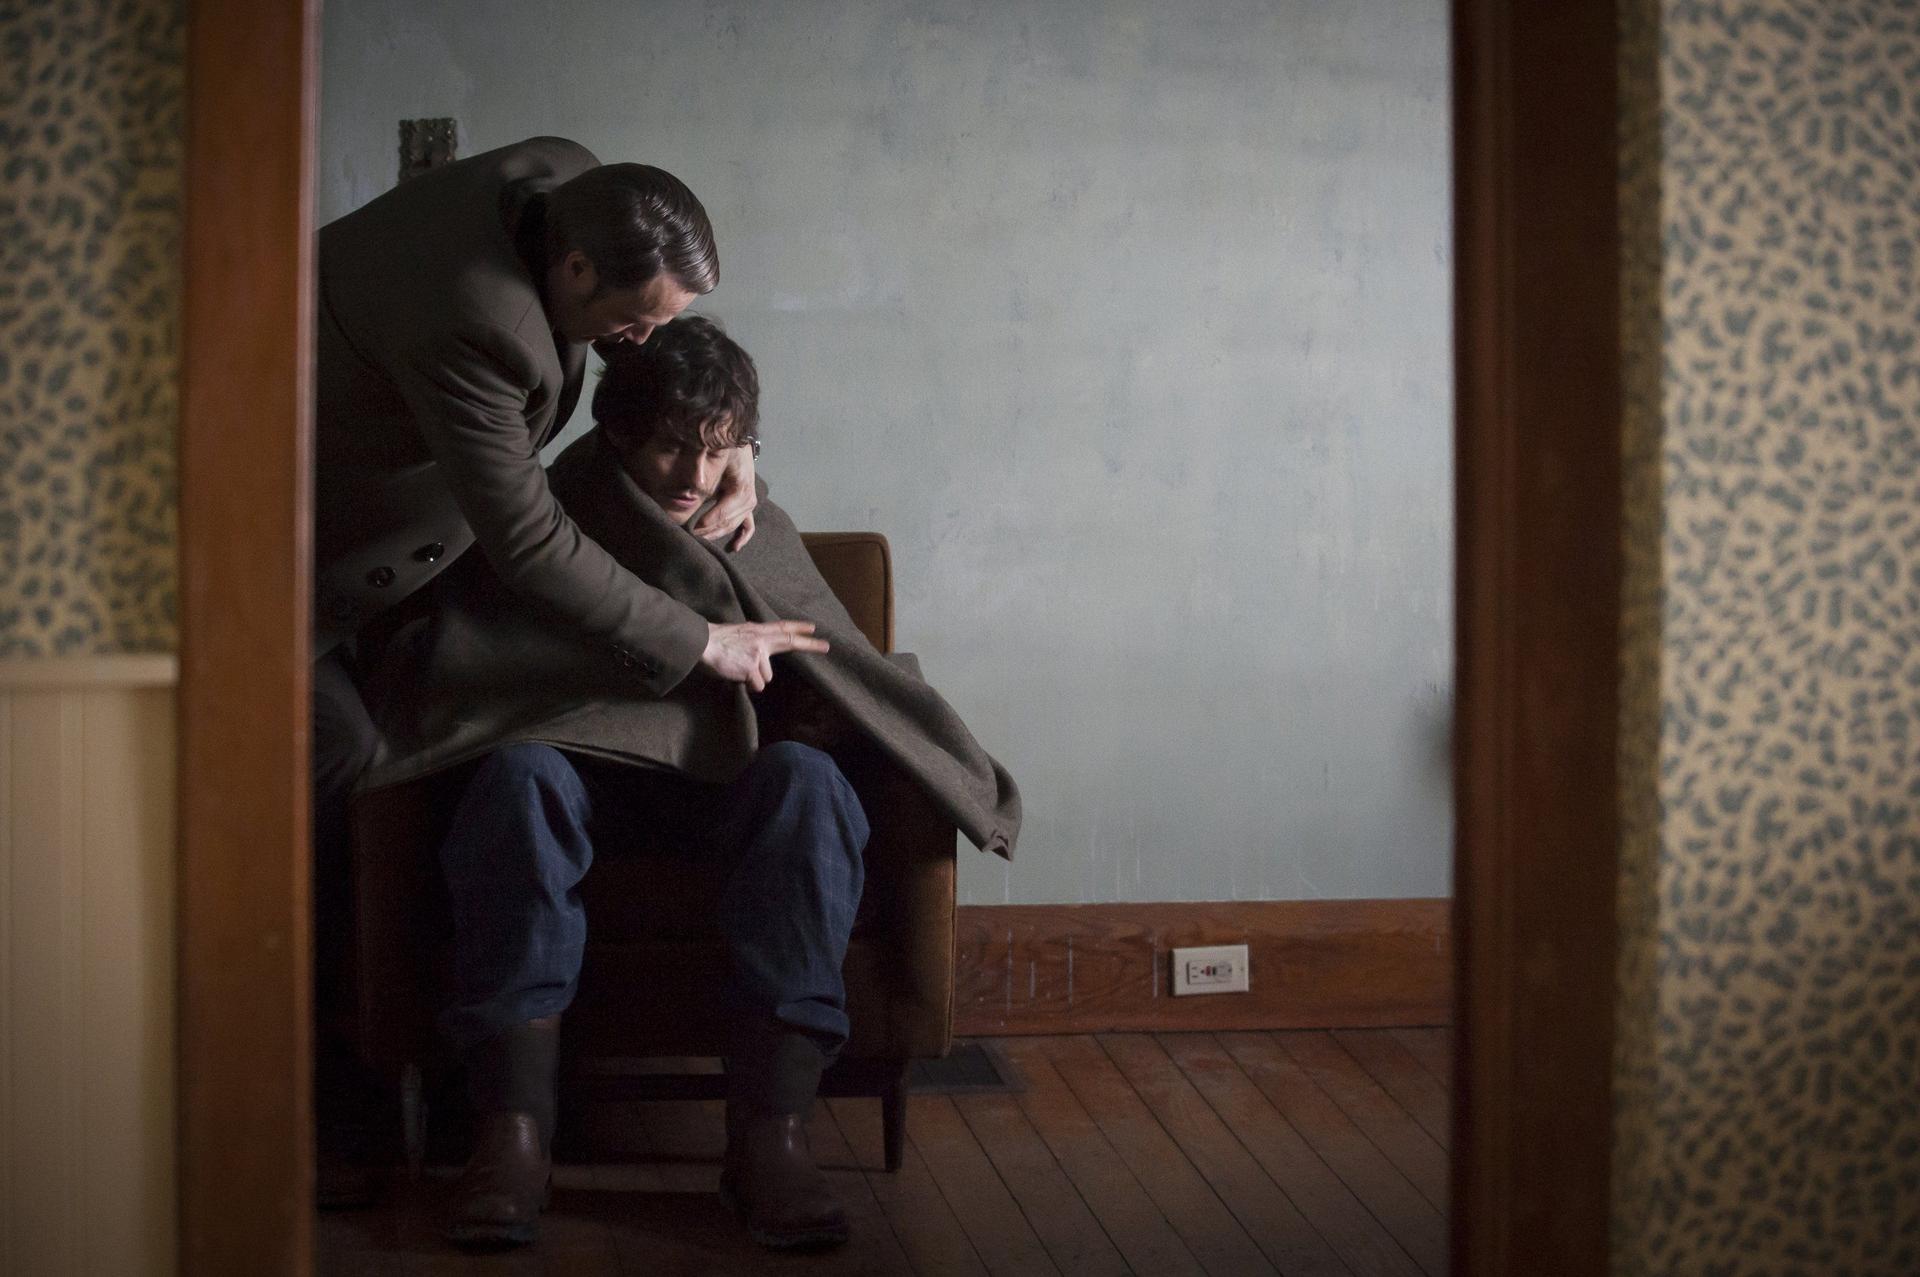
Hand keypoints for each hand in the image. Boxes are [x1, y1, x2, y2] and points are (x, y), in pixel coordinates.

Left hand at [691, 444, 757, 550]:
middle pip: (727, 522)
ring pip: (733, 526)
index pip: (723, 513)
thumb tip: (696, 488)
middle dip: (708, 531)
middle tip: (689, 536)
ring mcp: (749, 503)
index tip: (690, 528)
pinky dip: (741, 537)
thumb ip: (703, 469)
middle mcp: (748, 498)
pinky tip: (733, 548)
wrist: (735, 440)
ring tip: (699, 539)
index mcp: (741, 489)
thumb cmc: (723, 447)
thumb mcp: (713, 455)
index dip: (706, 523)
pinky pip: (747, 526)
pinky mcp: (747, 505)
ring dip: (717, 533)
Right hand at [701, 620, 828, 691]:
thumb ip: (754, 644)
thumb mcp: (739, 636)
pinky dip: (747, 686)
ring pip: (766, 677)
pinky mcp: (752, 668)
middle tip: (827, 646)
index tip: (813, 627)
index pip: (782, 628)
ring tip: (737, 668)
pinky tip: (736, 676)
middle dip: (811, 645)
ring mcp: (758, 654)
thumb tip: (761, 665)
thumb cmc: (716, 643)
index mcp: (757, 631)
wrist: (702, 644)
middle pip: (791, 642)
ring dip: (754, 678)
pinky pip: (756, 686)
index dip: (798, 627)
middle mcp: (761, 641)